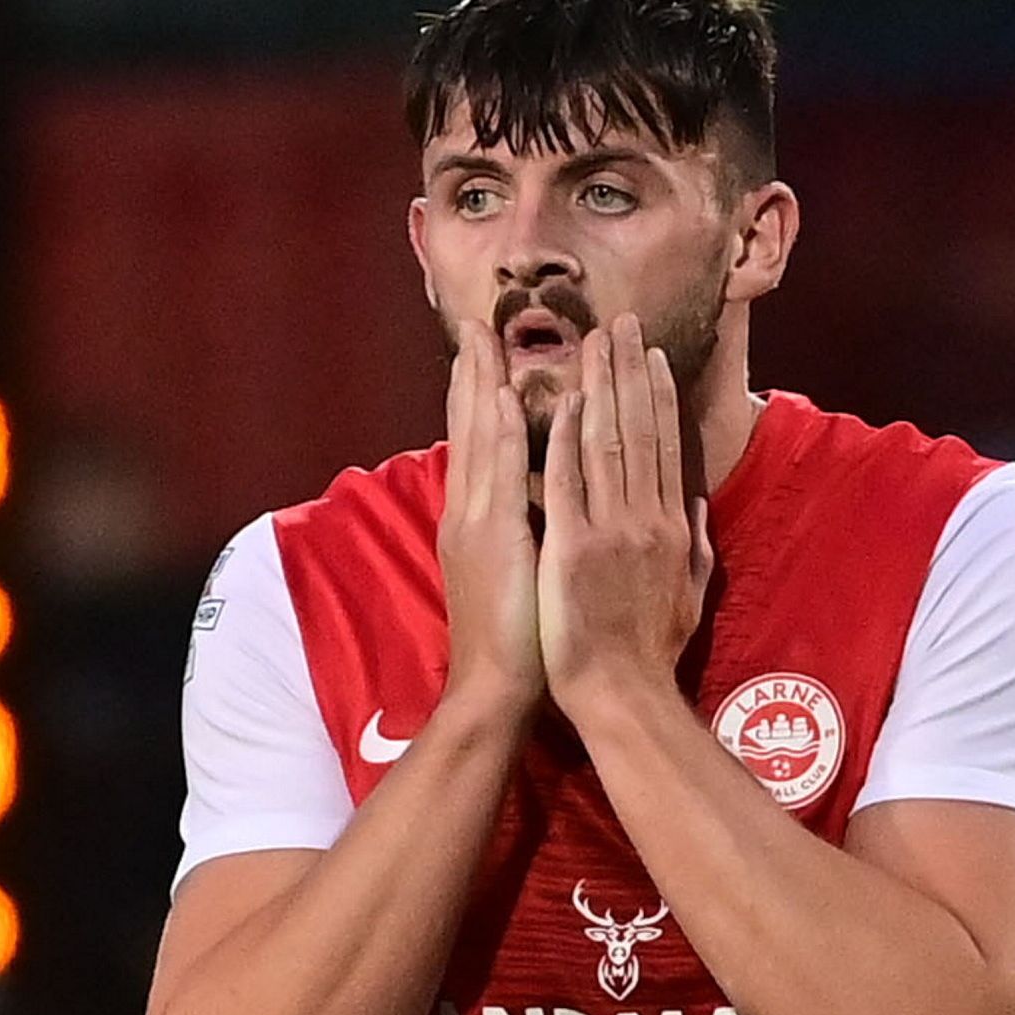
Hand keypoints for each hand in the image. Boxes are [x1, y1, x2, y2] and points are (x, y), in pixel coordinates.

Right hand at [438, 317, 544, 718]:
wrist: (494, 690)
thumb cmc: (518, 642)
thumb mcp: (518, 576)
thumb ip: (526, 535)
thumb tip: (545, 504)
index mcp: (479, 521)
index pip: (481, 445)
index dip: (480, 397)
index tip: (486, 353)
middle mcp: (470, 513)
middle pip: (469, 430)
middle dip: (470, 375)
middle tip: (473, 324)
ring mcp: (477, 522)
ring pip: (478, 439)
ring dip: (481, 384)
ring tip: (484, 337)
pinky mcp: (492, 538)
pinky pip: (498, 473)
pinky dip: (499, 431)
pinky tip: (504, 395)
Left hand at [538, 314, 713, 721]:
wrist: (623, 696)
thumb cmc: (651, 654)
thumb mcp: (690, 595)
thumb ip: (695, 545)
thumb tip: (694, 503)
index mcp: (671, 528)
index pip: (663, 446)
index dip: (656, 395)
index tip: (649, 354)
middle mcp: (647, 519)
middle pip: (638, 430)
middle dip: (628, 371)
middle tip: (619, 322)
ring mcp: (611, 532)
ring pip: (606, 443)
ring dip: (600, 387)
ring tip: (594, 341)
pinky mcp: (574, 549)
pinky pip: (568, 484)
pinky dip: (567, 441)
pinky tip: (565, 402)